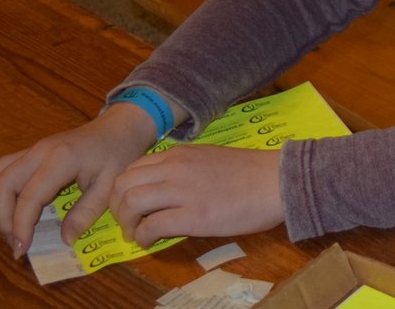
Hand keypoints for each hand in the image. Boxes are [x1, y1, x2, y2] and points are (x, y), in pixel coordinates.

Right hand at [0, 103, 158, 257]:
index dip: (20, 226)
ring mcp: (31, 149)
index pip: (29, 196)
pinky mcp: (29, 152)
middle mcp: (39, 151)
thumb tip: (64, 240)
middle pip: (1, 184)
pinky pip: (0, 170)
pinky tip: (12, 211)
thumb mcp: (111, 185)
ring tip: (11, 229)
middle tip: (16, 242)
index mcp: (61, 158)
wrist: (120, 127)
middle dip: (1, 218)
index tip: (22, 250)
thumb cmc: (119, 154)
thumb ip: (87, 213)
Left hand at [109, 144, 283, 246]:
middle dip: (117, 206)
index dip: (124, 189)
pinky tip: (150, 241)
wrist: (277, 181)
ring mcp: (181, 191)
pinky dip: (142, 237)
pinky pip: (150, 226)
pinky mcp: (191, 216)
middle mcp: (174, 168)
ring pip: (130, 203)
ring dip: (126, 223)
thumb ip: (185, 168)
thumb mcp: (210, 159)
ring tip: (136, 233)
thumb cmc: (251, 173)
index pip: (132, 168)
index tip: (132, 204)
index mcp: (179, 154)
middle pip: (122, 184)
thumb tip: (168, 189)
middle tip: (128, 221)